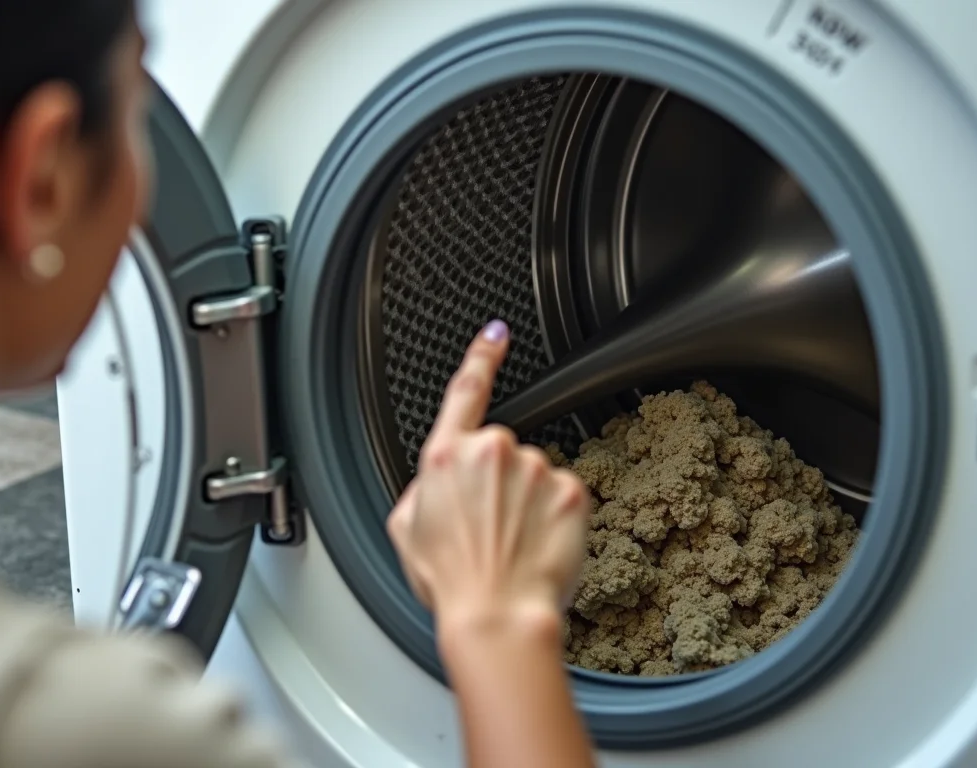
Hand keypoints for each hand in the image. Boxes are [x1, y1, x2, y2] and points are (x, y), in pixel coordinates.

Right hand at [386, 319, 590, 639]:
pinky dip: (553, 519)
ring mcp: (535, 468)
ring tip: (509, 547)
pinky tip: (537, 546)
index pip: (466, 390)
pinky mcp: (571, 490)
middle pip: (500, 455)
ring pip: (534, 478)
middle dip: (497, 485)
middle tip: (486, 530)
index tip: (496, 334)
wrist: (497, 615)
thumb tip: (437, 484)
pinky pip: (562, 497)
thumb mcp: (406, 531)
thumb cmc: (451, 581)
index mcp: (446, 457)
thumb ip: (421, 489)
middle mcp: (492, 452)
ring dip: (526, 505)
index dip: (482, 355)